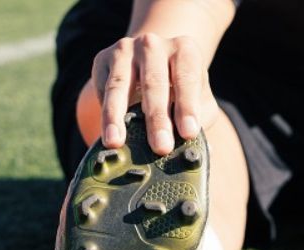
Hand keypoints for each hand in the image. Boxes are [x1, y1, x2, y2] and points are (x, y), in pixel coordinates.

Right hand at [90, 33, 217, 154]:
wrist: (150, 66)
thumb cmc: (179, 89)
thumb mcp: (198, 99)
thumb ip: (201, 120)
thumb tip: (199, 151)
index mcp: (184, 50)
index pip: (187, 79)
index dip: (188, 107)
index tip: (189, 133)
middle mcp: (153, 45)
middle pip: (154, 83)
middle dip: (157, 118)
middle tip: (161, 147)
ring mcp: (125, 49)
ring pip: (119, 85)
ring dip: (116, 116)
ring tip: (115, 143)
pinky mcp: (102, 59)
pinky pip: (102, 89)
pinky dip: (104, 113)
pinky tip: (106, 133)